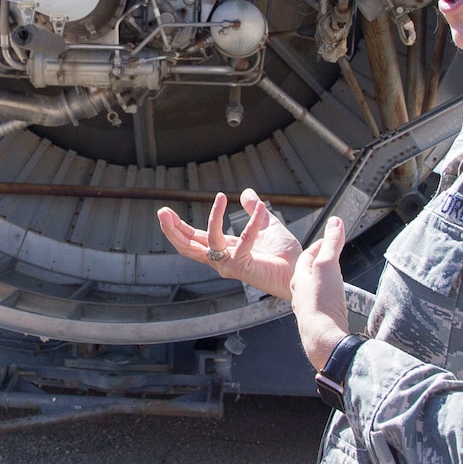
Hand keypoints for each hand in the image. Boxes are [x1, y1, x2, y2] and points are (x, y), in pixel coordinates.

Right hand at [155, 189, 302, 298]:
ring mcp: (229, 266)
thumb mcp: (266, 226)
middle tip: (162, 211)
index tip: (166, 211)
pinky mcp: (242, 267)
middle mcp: (222, 260)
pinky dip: (253, 222)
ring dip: (213, 217)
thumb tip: (246, 193)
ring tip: (220, 198)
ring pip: (209, 241)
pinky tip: (262, 208)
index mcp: (224, 250)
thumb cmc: (285, 255)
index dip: (178, 226)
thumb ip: (253, 211)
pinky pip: (243, 240)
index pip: (193, 239)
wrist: (301, 270)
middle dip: (173, 230)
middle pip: (188, 247)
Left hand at [291, 215, 351, 369]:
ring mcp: (309, 309)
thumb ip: (331, 244)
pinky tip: (336, 302)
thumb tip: (335, 222)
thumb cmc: (322, 302)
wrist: (324, 338)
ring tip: (334, 278)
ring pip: (314, 290)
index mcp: (299, 279)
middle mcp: (300, 294)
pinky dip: (328, 298)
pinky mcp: (319, 322)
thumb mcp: (327, 266)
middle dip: (320, 263)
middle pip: (309, 273)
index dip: (320, 245)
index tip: (329, 238)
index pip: (307, 256)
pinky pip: (322, 305)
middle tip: (331, 256)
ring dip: (323, 281)